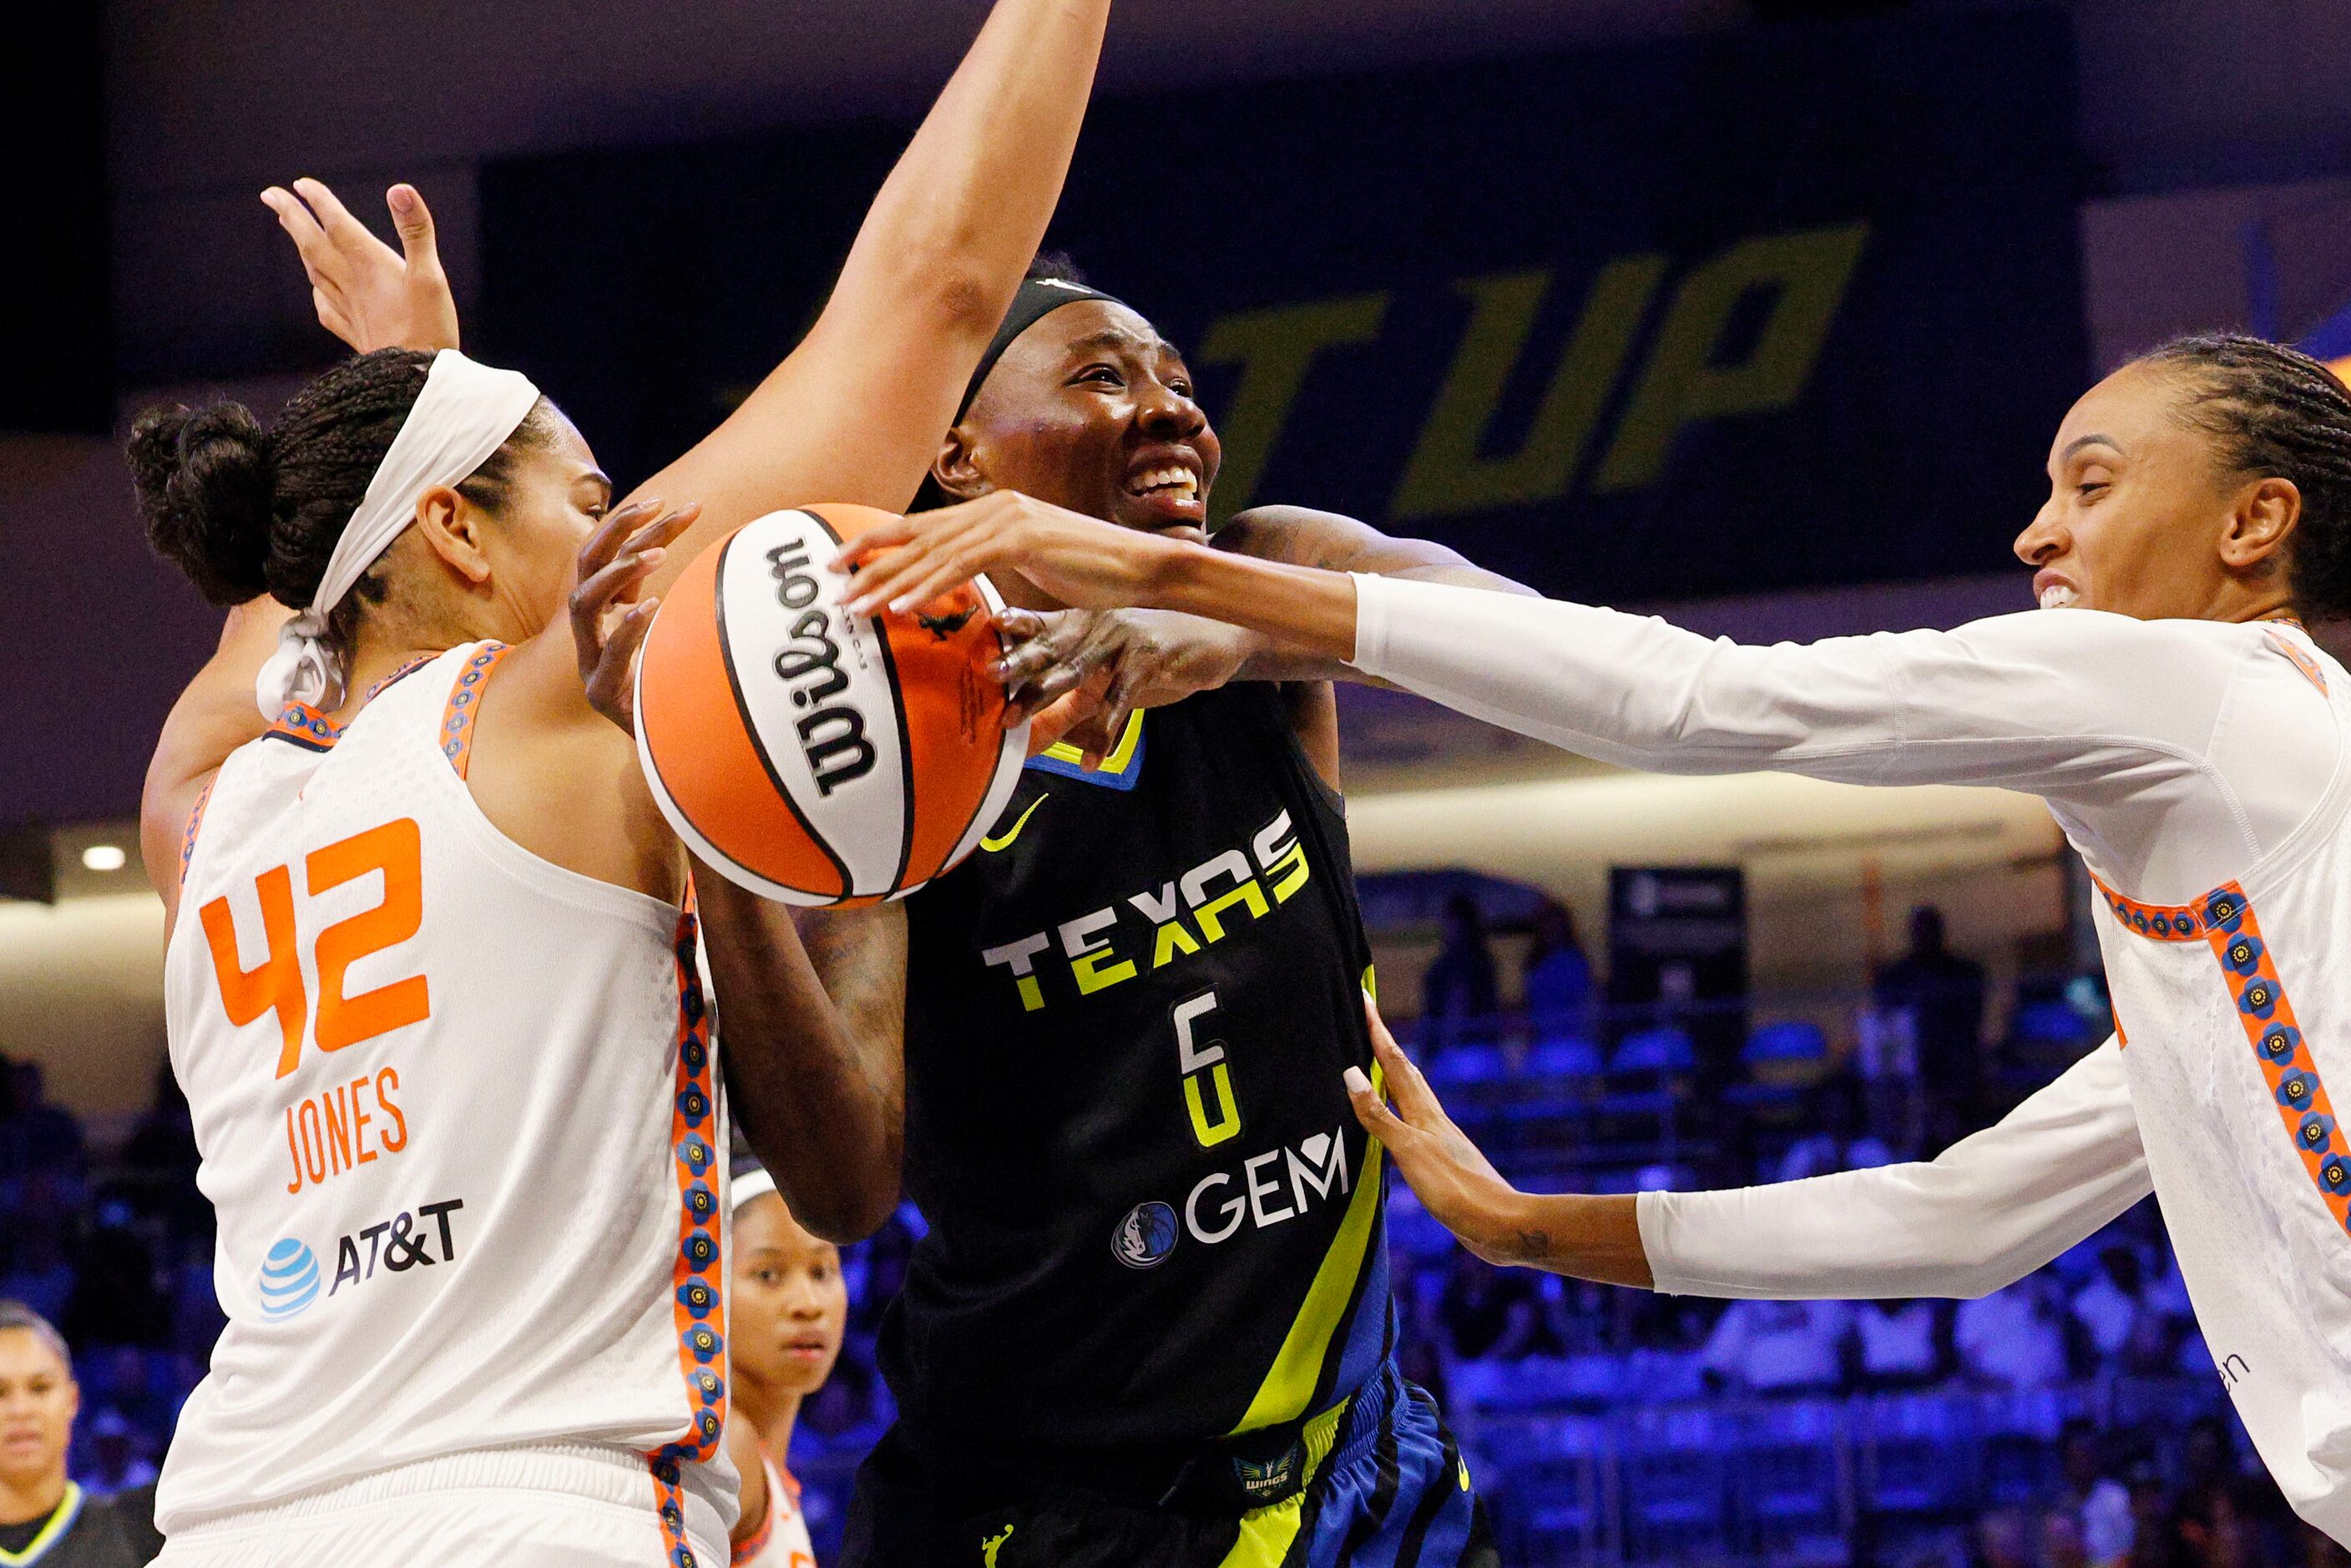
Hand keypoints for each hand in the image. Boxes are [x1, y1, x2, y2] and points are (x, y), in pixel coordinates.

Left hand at [260, 178, 460, 353]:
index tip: (301, 183)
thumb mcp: (431, 274)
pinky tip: (316, 288)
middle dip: (290, 216)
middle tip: (269, 194)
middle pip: (312, 244)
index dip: (319, 201)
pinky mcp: (354, 333)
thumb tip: (398, 188)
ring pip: (315, 271)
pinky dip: (316, 289)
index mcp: (369, 265)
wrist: (415, 382)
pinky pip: (325, 306)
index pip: (337, 224)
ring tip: (290, 228)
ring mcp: (349, 310)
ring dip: (300, 246)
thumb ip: (416, 231)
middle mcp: (352, 283)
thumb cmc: (429, 328)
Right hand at [571, 500, 700, 733]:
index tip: (681, 503)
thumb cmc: (686, 689)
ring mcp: (593, 663)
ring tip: (658, 555)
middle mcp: (593, 633)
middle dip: (618, 530)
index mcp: (609, 613)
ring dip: (619, 574)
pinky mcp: (604, 695)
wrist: (676, 754)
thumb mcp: (688, 634)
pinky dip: (628, 629)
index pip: (610, 554)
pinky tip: (653, 610)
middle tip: (657, 506)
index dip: (636, 524)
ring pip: (583, 604)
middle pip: (587, 566)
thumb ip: (693, 600)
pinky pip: (608, 656)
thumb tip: (732, 558)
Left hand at [833, 491, 1190, 617]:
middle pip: (916, 535)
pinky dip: (929, 587)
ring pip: (933, 552)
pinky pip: (964, 566)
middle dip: (869, 562)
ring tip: (856, 606)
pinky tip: (903, 607)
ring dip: (890, 582)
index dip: (876, 541)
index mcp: (992, 511)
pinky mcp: (1023, 538)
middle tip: (830, 587)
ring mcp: (1008, 519)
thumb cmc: (1092, 576)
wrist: (1140, 569)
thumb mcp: (1033, 570)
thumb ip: (996, 570)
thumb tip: (963, 591)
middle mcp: (993, 507)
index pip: (922, 526)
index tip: (840, 561)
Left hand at [991, 607, 1255, 755]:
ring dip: (1042, 696)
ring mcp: (1123, 642)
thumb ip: (1074, 683)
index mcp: (1086, 622)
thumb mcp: (1111, 660)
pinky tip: (1090, 760)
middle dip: (1018, 662)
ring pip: (1076, 671)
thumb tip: (1033, 713)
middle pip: (1051, 647)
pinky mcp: (1149, 662)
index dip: (1018, 623)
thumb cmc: (1154, 650)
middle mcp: (1099, 626)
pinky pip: (1119, 702)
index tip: (990, 626)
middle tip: (989, 675)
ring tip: (1015, 720)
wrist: (1215, 637)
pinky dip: (1103, 734)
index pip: (1045, 622)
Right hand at [1345, 1000, 1533, 1268]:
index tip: (1364, 998)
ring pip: (1413, 1098)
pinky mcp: (1443, 1165)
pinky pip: (1413, 1127)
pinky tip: (1400, 1126)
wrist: (1499, 1226)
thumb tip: (1351, 1074)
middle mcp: (1433, 1121)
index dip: (1377, 1031)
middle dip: (1386, 1047)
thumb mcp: (1410, 1152)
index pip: (1394, 1063)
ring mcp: (1440, 1142)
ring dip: (1394, 1077)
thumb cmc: (1455, 1189)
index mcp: (1424, 1114)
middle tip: (1369, 1022)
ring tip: (1380, 1065)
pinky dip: (1399, 1114)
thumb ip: (1379, 1116)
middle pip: (1406, 1074)